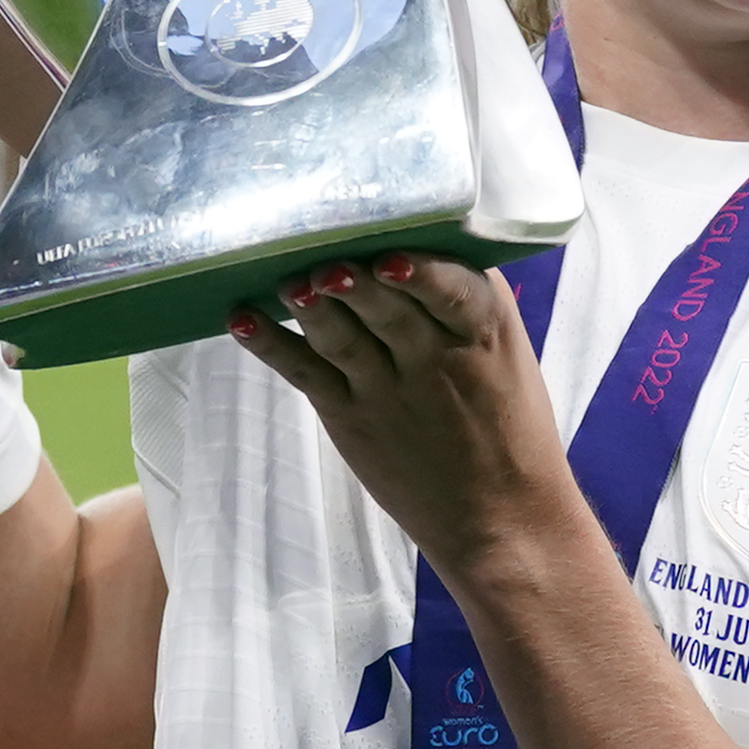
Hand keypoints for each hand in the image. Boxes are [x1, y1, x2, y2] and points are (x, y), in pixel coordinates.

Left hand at [228, 254, 590, 585]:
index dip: (421, 271)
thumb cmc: (506, 421)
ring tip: (287, 282)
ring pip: (342, 336)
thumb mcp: (505, 350)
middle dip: (352, 279)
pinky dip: (271, 344)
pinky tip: (242, 317)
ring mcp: (389, 389)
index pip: (454, 289)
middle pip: (387, 308)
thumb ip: (460, 297)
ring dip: (310, 305)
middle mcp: (435, 356)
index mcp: (485, 329)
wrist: (502, 518)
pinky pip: (305, 373)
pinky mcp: (350, 418)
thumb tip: (403, 231)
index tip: (390, 256)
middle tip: (323, 257)